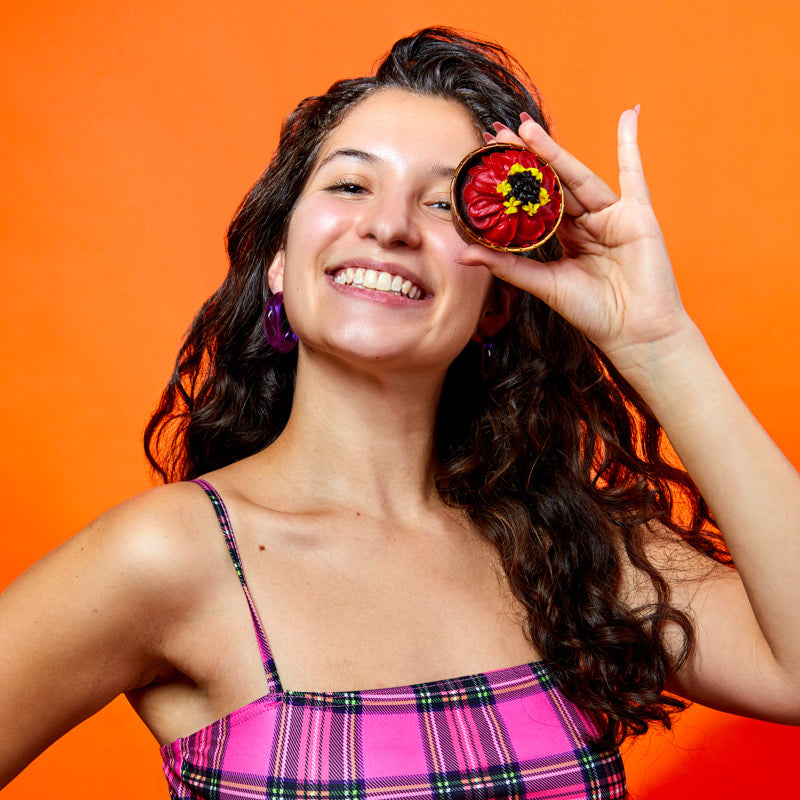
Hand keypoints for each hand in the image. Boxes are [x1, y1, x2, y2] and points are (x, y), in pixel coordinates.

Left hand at [459, 109, 692, 373]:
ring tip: (526, 128)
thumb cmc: (593, 313)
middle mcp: (586, 223)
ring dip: (554, 152)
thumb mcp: (543, 285)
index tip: (485, 161)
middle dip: (526, 158)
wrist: (634, 332)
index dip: (512, 183)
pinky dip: (632, 145)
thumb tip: (464, 253)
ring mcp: (612, 216)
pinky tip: (629, 114)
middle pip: (553, 184)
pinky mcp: (637, 215)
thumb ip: (507, 265)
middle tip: (498, 133)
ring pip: (578, 178)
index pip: (534, 203)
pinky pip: (635, 174)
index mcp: (565, 238)